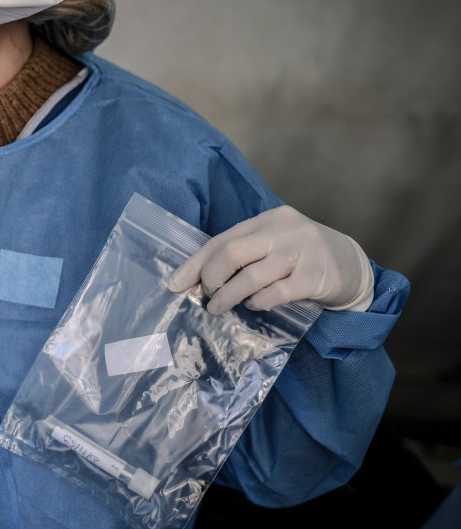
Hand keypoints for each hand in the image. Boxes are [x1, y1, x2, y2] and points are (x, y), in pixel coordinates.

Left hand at [167, 206, 372, 314]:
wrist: (353, 266)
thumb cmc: (301, 258)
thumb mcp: (272, 247)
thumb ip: (242, 257)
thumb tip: (198, 281)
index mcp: (267, 220)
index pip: (221, 240)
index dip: (195, 264)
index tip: (175, 284)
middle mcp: (283, 230)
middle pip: (231, 252)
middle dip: (210, 278)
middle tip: (206, 296)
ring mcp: (301, 251)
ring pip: (251, 276)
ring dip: (229, 296)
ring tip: (219, 308)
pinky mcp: (315, 276)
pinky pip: (276, 293)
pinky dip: (259, 302)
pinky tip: (255, 305)